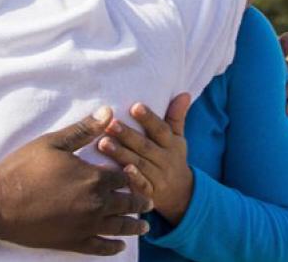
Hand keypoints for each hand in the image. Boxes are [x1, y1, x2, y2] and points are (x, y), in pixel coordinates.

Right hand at [0, 107, 151, 254]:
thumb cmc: (24, 168)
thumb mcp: (54, 142)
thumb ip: (84, 129)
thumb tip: (109, 111)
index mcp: (93, 178)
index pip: (124, 176)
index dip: (132, 174)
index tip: (139, 173)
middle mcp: (95, 204)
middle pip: (127, 202)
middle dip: (140, 201)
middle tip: (150, 202)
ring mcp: (85, 225)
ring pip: (119, 227)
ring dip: (134, 226)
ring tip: (144, 226)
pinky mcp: (72, 242)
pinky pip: (99, 247)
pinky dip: (112, 248)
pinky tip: (119, 246)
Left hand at [98, 94, 194, 224]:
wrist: (180, 194)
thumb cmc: (172, 159)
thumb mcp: (177, 139)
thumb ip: (176, 116)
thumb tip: (184, 93)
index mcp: (171, 144)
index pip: (161, 129)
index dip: (149, 118)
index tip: (135, 106)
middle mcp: (165, 160)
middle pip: (146, 146)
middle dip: (128, 135)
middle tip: (110, 124)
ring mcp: (158, 178)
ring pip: (139, 165)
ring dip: (121, 154)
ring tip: (103, 143)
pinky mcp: (149, 194)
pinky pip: (141, 187)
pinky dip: (132, 180)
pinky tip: (120, 171)